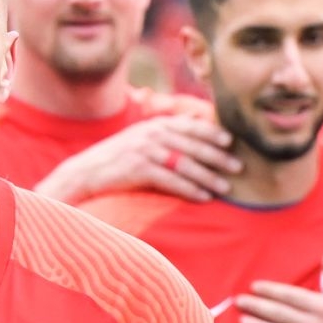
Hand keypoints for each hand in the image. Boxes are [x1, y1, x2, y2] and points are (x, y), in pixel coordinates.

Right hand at [34, 115, 240, 204]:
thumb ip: (165, 133)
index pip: (189, 126)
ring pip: (185, 164)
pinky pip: (170, 180)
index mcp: (153, 125)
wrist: (84, 173)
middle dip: (217, 156)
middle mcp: (151, 135)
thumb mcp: (140, 139)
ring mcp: (144, 151)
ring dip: (208, 176)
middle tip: (238, 167)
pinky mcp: (138, 170)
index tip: (230, 141)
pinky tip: (203, 197)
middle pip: (192, 145)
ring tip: (226, 187)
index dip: (211, 133)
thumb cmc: (117, 159)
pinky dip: (190, 189)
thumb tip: (195, 126)